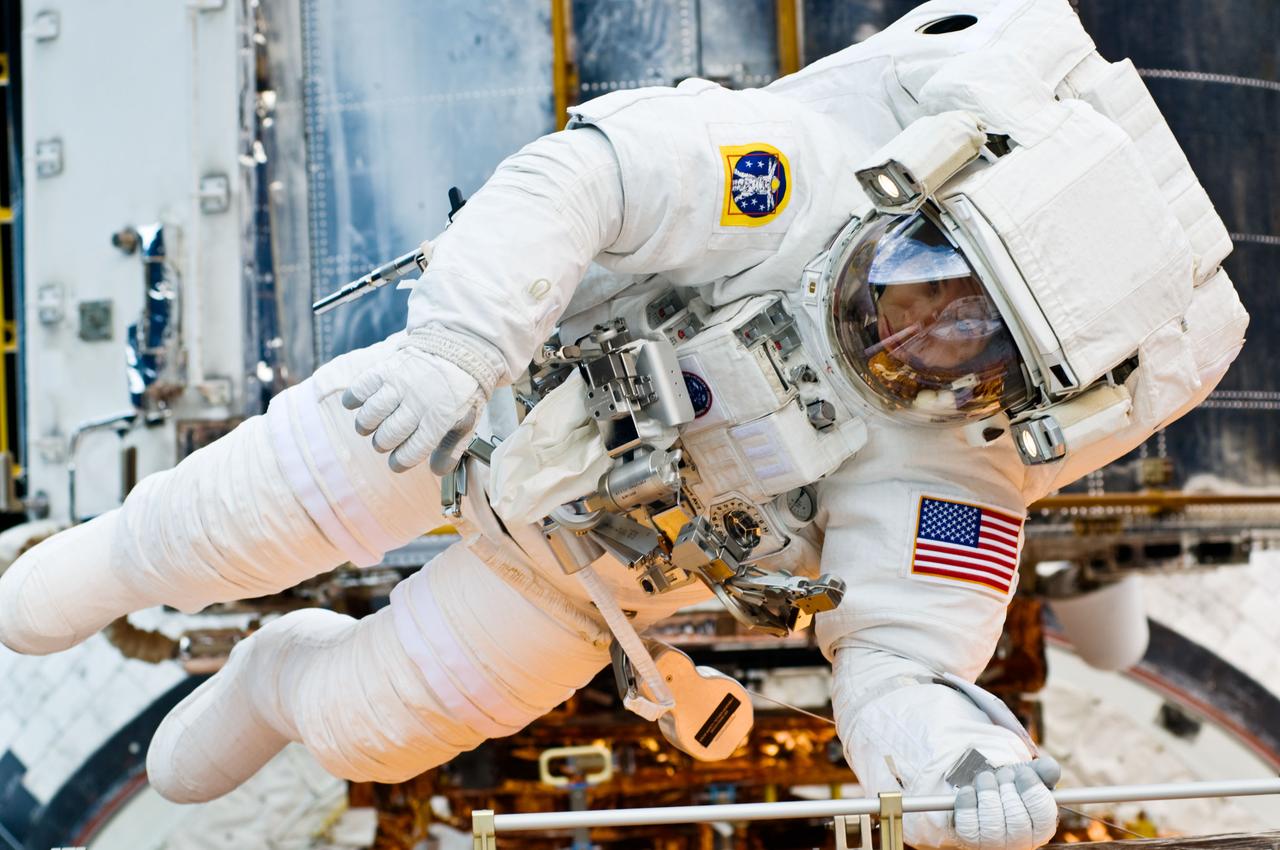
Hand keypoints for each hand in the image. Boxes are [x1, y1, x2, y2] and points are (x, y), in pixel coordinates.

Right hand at [341, 328, 494, 473]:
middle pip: (387, 437)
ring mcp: (400, 384)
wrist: (458, 348)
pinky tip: (359, 403)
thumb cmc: (460, 390)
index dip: (400, 462)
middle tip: (385, 439)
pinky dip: (353, 399)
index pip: (411, 452)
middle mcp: (418, 403)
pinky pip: (359, 389)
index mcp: (439, 419)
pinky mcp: (386, 369)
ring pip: (370, 416)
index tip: (396, 462)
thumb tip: (437, 471)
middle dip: (382, 444)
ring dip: (366, 426)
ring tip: (370, 424)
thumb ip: (452, 448)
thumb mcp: (466, 421)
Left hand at [953, 757, 1059, 849]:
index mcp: (1040, 829)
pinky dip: (968, 801)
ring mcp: (994, 843)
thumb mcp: (1027, 776)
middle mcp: (1020, 842)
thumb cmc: (1010, 786)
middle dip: (1008, 788)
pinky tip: (970, 790)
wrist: (980, 792)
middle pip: (1017, 819)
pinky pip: (968, 822)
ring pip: (992, 821)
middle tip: (1003, 774)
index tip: (1024, 772)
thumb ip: (1043, 771)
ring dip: (988, 792)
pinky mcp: (970, 838)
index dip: (1033, 791)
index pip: (1044, 816)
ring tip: (986, 778)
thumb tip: (1051, 768)